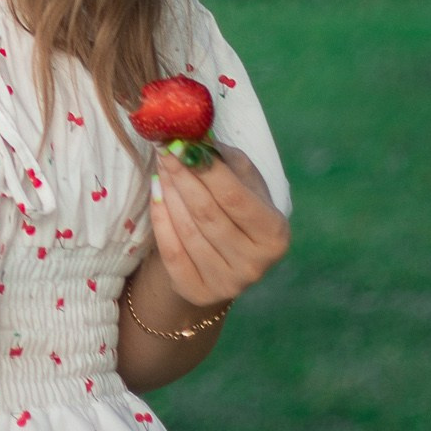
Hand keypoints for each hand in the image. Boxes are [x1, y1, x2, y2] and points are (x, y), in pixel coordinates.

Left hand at [142, 140, 289, 316]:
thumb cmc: (238, 211)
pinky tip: (156, 196)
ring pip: (188, 231)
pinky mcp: (198, 292)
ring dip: (169, 194)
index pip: (235, 197)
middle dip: (182, 177)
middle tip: (164, 150)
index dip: (206, 170)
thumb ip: (227, 161)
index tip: (182, 144)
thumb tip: (197, 137)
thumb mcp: (245, 183)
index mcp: (274, 234)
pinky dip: (160, 220)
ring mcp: (227, 283)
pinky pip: (172, 252)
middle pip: (208, 213)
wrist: (225, 259)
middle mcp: (255, 264)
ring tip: (161, 167)